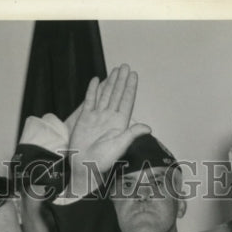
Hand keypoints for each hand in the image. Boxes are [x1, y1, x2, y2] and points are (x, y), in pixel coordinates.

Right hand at [66, 64, 150, 197]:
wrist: (83, 166)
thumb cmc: (102, 160)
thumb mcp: (119, 147)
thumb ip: (131, 134)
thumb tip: (148, 127)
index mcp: (120, 123)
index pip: (127, 101)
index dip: (130, 88)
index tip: (134, 75)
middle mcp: (109, 117)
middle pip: (117, 94)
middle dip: (121, 80)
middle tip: (125, 66)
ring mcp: (97, 117)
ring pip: (105, 95)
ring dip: (110, 82)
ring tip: (115, 69)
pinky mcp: (85, 118)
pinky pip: (89, 100)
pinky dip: (92, 90)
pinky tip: (96, 80)